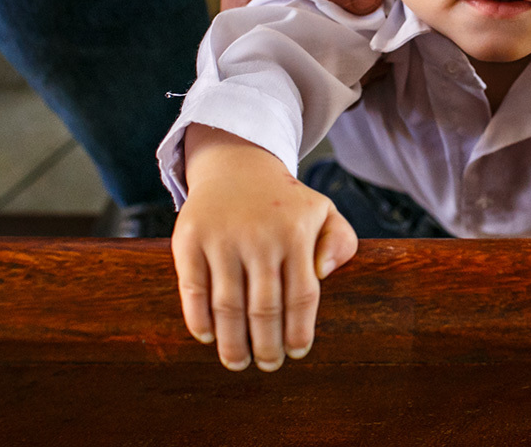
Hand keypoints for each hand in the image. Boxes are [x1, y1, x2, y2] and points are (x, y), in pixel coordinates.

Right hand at [171, 124, 358, 370]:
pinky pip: (193, 289)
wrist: (236, 165)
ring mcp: (222, 238)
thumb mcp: (324, 212)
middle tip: (269, 365)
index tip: (297, 353)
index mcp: (296, 233)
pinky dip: (198, 319)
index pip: (301, 295)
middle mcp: (259, 236)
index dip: (299, 330)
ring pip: (227, 305)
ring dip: (233, 342)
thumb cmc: (285, 203)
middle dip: (267, 345)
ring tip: (238, 362)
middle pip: (264, 307)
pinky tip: (208, 337)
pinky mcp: (190, 239)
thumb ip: (341, 242)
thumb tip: (324, 272)